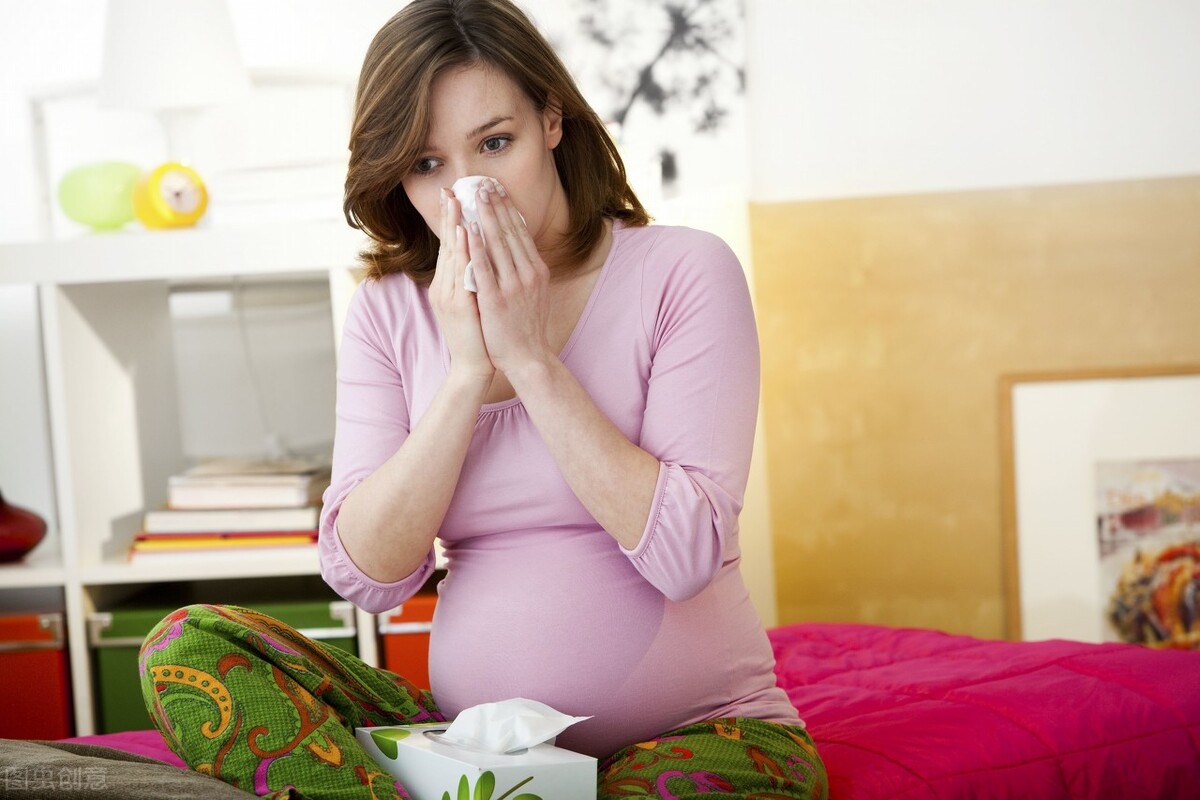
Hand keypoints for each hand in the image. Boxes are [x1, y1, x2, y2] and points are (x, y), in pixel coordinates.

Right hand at [429, 188, 493, 384]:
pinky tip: (465, 233)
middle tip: (450, 189)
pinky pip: (460, 272)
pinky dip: (463, 251)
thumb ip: (468, 281)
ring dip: (454, 226)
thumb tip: (476, 259)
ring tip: (457, 202)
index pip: (449, 247)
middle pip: (446, 246)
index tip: (451, 196)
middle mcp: (443, 287)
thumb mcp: (469, 304)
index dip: (450, 221)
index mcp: (445, 285)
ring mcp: (449, 295)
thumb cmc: (475, 335)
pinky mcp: (458, 305)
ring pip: (451, 254)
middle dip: (449, 216)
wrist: (472, 366)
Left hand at [465, 179, 554, 376]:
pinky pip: (484, 268)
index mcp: (536, 270)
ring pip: (497, 244)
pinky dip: (476, 247)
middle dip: (495, 206)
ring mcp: (512, 286)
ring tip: (474, 197)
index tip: (497, 190)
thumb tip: (518, 249)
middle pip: (509, 232)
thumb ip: (527, 271)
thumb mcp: (535, 294)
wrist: (529, 358)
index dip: (508, 209)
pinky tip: (468, 229)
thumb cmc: (528, 328)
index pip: (520, 233)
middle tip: (483, 184)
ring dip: (485, 217)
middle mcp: (527, 274)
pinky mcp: (496, 299)